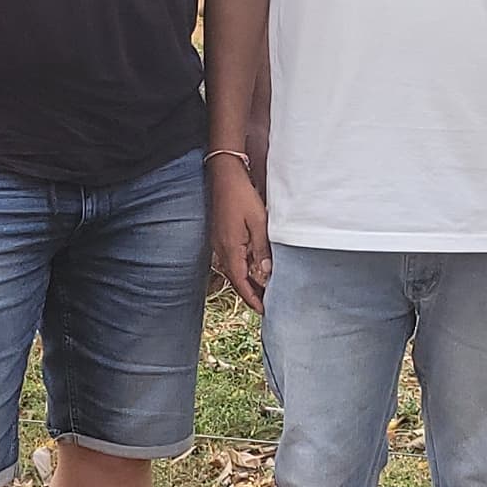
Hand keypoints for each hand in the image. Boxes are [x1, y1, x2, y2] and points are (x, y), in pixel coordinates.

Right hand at [207, 158, 270, 309]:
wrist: (224, 175)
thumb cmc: (241, 195)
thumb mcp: (258, 222)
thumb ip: (262, 249)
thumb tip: (265, 272)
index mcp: (230, 248)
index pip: (240, 282)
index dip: (251, 298)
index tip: (263, 311)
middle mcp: (221, 248)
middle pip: (236, 279)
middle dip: (250, 293)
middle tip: (267, 303)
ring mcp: (219, 242)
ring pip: (233, 269)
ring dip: (247, 281)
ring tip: (263, 288)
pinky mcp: (221, 235)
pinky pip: (232, 258)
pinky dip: (243, 267)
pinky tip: (254, 266)